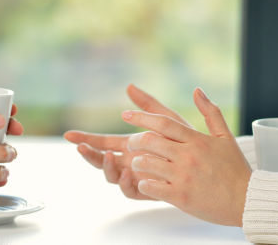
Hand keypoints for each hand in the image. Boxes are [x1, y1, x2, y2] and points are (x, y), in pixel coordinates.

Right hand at [64, 84, 190, 199]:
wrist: (208, 163)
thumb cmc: (187, 139)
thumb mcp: (167, 118)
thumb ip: (148, 105)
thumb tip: (129, 85)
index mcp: (130, 145)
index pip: (103, 142)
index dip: (86, 139)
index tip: (69, 135)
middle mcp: (130, 161)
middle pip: (101, 160)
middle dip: (89, 155)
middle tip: (80, 148)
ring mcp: (137, 176)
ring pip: (112, 176)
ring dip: (105, 168)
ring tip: (106, 157)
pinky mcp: (148, 190)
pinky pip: (131, 191)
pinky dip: (126, 183)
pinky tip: (128, 173)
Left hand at [123, 87, 251, 226]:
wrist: (248, 201)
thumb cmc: (236, 169)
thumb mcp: (226, 138)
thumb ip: (211, 112)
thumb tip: (197, 90)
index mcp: (196, 140)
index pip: (162, 123)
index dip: (140, 117)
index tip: (125, 115)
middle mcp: (188, 156)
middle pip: (149, 141)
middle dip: (134, 140)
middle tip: (130, 143)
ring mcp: (183, 177)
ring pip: (146, 163)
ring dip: (136, 162)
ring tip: (137, 163)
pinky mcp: (180, 197)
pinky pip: (150, 187)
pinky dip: (143, 184)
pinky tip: (146, 183)